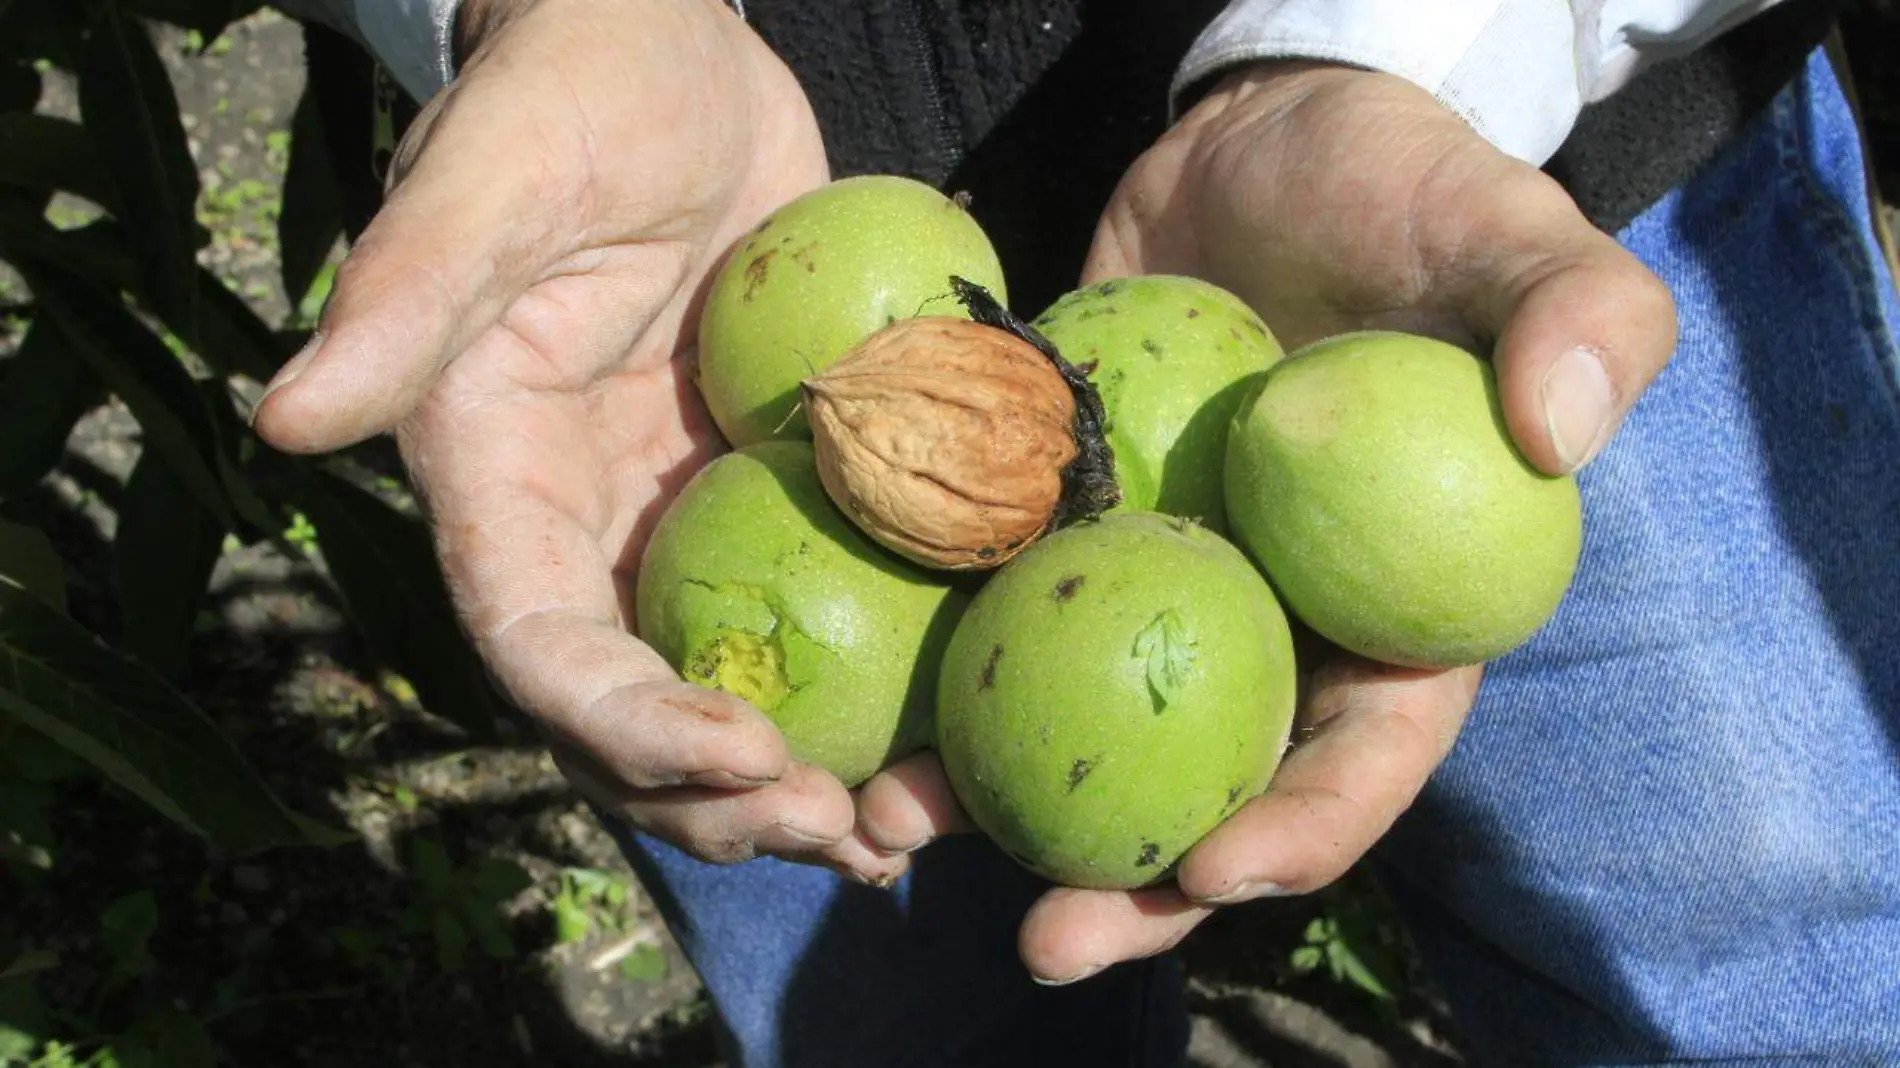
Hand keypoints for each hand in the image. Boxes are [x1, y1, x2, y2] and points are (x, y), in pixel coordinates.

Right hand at [252, 0, 896, 878]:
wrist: (672, 54)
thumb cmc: (574, 89)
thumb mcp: (494, 179)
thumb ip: (405, 293)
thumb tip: (287, 420)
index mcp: (500, 485)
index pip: (543, 647)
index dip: (628, 725)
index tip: (744, 755)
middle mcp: (588, 531)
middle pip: (635, 719)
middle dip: (726, 802)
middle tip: (845, 837)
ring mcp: (687, 523)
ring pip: (730, 692)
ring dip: (805, 784)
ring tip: (903, 831)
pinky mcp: (775, 497)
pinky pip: (823, 612)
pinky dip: (876, 687)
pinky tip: (949, 729)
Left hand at [853, 61, 1677, 981]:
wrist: (1245, 144)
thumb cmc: (1398, 188)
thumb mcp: (1503, 225)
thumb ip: (1572, 312)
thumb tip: (1566, 431)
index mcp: (1393, 610)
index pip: (1367, 751)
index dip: (1305, 825)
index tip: (1218, 867)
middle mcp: (1268, 628)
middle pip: (1206, 787)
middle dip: (1132, 886)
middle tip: (1048, 943)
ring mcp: (1151, 591)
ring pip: (1078, 732)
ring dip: (992, 809)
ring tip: (895, 839)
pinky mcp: (1054, 536)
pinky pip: (990, 623)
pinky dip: (928, 678)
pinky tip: (858, 724)